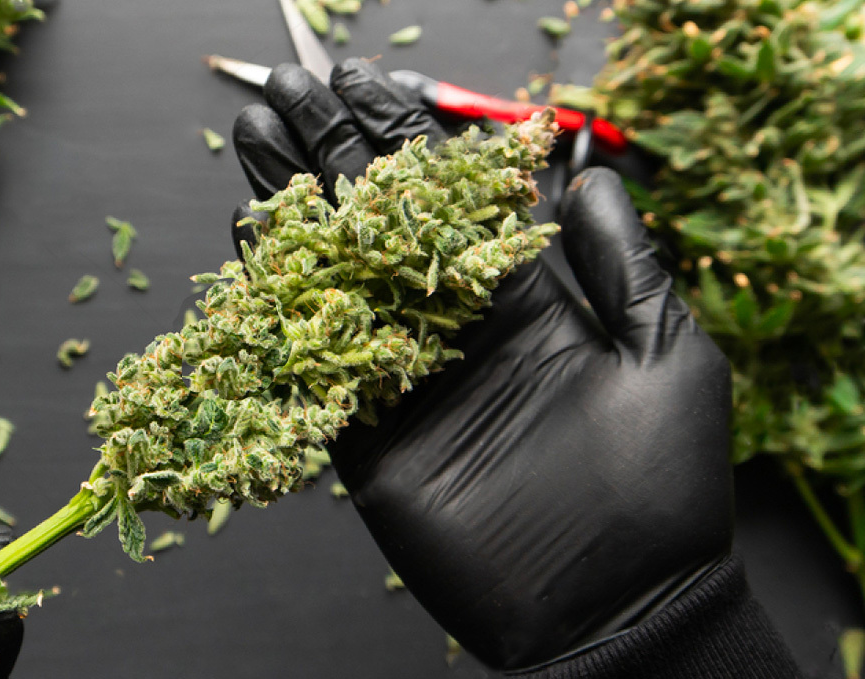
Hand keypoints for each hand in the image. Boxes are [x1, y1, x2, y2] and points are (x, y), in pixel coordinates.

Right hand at [231, 59, 732, 669]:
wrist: (609, 607)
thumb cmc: (656, 487)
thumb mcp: (664, 357)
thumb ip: (621, 267)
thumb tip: (588, 178)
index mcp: (521, 300)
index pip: (451, 200)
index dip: (405, 137)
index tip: (361, 83)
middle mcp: (452, 328)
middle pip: (379, 224)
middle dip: (332, 153)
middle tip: (287, 91)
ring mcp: (403, 378)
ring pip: (335, 278)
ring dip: (293, 207)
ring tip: (254, 138)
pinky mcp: (364, 436)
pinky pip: (313, 363)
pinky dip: (277, 305)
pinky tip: (249, 242)